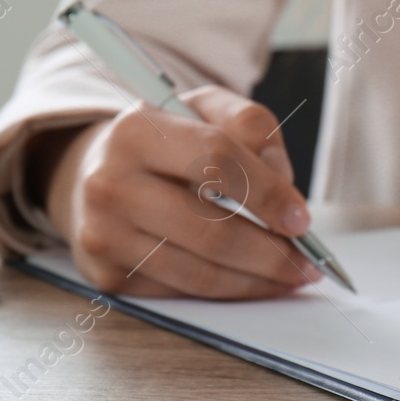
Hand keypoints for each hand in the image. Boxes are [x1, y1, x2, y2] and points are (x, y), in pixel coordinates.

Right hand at [46, 86, 321, 298]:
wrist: (93, 173)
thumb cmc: (164, 141)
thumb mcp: (204, 109)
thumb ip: (251, 126)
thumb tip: (285, 185)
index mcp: (137, 130)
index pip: (217, 159)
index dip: (268, 192)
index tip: (302, 219)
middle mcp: (111, 183)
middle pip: (211, 230)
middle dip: (270, 252)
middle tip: (306, 262)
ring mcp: (103, 234)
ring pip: (199, 272)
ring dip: (256, 281)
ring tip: (290, 277)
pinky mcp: (105, 274)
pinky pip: (181, 291)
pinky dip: (225, 292)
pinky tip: (252, 283)